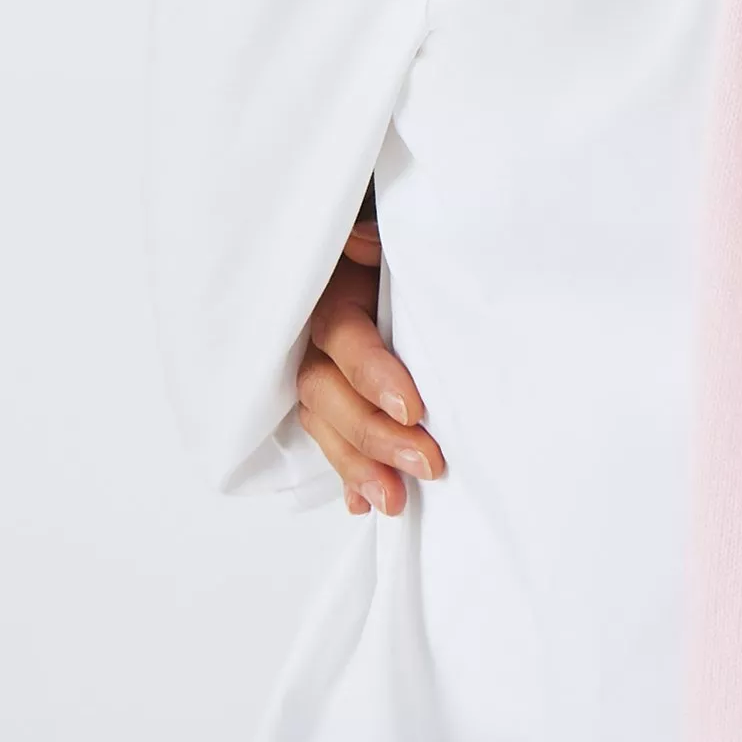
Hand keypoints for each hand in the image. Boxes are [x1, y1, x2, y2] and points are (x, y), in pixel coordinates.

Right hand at [294, 217, 444, 515]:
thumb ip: (379, 241)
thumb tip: (362, 242)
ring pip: (324, 424)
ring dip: (358, 466)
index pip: (346, 341)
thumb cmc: (398, 253)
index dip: (375, 376)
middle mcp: (314, 340)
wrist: (387, 260)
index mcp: (332, 297)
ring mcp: (317, 372)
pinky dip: (347, 473)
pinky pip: (329, 441)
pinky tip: (362, 504)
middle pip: (328, 393)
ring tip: (395, 503)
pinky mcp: (330, 399)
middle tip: (427, 465)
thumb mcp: (393, 237)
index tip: (415, 410)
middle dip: (374, 436)